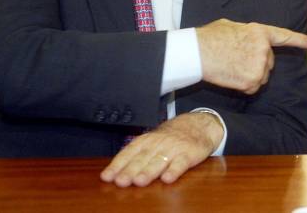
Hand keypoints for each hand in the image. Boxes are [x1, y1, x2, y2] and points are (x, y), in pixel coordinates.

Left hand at [100, 111, 223, 186]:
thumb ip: (137, 155)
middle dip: (131, 170)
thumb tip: (115, 173)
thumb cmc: (171, 137)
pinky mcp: (189, 154)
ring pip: (159, 160)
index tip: (107, 176)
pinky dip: (174, 170)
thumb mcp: (153, 141)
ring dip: (149, 171)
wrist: (199, 125)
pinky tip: (167, 178)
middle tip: (121, 181)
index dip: (118, 164)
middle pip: (142, 158)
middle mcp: (159, 143)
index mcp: (147, 140)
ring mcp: (174, 148)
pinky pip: (181, 163)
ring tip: (140, 181)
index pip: (129, 152)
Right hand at [196, 19, 306, 94]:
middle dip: (256, 63)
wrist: (199, 52)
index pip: (284, 37)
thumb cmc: (210, 37)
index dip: (298, 40)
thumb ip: (246, 33)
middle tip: (235, 59)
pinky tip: (231, 76)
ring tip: (231, 67)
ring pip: (261, 76)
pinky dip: (243, 86)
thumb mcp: (231, 26)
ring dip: (250, 75)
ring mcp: (260, 65)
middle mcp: (264, 48)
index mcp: (260, 32)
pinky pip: (253, 88)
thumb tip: (245, 39)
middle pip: (268, 62)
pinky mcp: (253, 81)